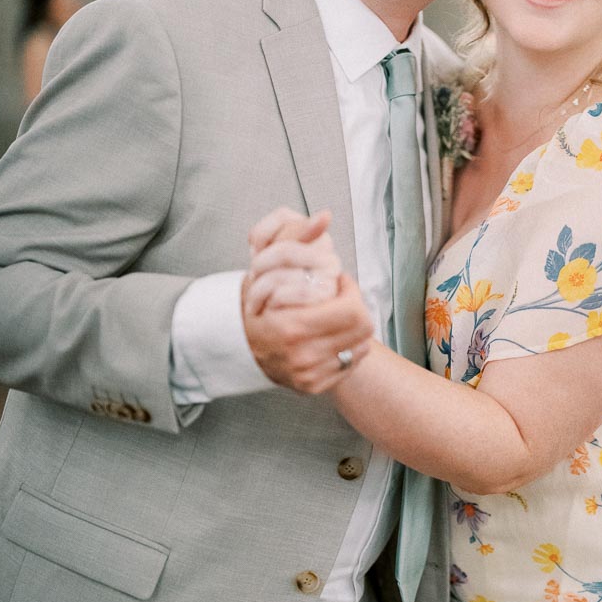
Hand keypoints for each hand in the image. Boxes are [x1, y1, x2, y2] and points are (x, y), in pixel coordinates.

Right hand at [242, 207, 372, 392]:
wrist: (237, 346)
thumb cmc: (258, 303)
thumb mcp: (268, 266)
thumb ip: (297, 237)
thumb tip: (324, 215)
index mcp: (292, 327)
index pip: (354, 309)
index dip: (350, 290)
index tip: (337, 282)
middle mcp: (302, 356)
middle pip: (363, 328)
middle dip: (355, 306)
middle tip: (339, 296)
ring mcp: (308, 375)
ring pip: (361, 346)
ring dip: (353, 326)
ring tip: (334, 314)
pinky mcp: (313, 387)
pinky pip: (351, 363)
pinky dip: (347, 346)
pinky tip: (330, 335)